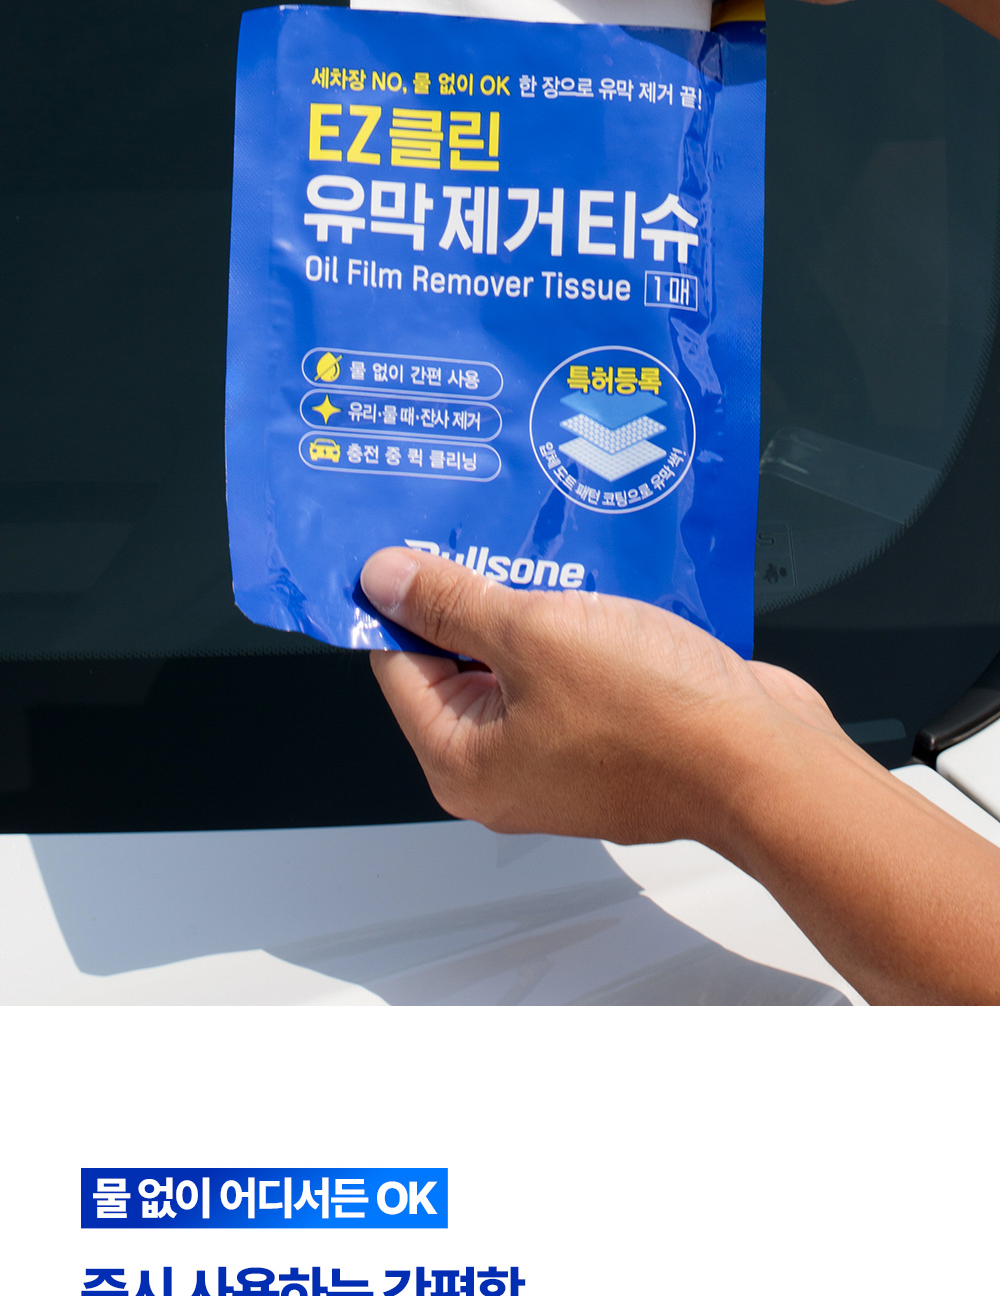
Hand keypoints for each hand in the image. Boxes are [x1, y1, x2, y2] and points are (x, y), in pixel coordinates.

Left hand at [361, 547, 999, 1003]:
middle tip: (479, 524)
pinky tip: (593, 574)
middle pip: (457, 662)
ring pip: (522, 660)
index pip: (397, 663)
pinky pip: (575, 668)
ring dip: (532, 602)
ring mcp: (564, 756)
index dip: (401, 596)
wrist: (765, 761)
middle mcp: (506, 770)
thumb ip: (452, 603)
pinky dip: (579, 623)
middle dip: (470, 594)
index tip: (407, 537)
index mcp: (463, 763)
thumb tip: (384, 579)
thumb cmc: (655, 716)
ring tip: (544, 541)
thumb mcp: (534, 636)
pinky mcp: (614, 737)